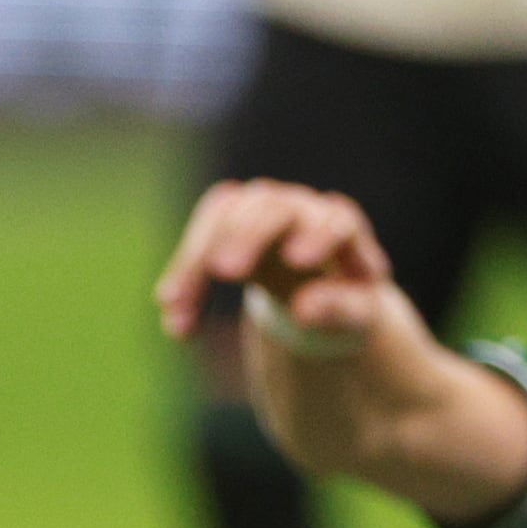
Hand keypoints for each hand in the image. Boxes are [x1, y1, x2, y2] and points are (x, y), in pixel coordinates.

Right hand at [156, 177, 397, 348]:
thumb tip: (303, 309)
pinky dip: (183, 268)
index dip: (319, 235)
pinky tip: (170, 306)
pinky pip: (200, 234)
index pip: (336, 221)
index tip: (297, 261)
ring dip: (197, 257)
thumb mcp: (356, 319)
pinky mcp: (230, 222)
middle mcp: (301, 210)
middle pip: (273, 208)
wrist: (314, 301)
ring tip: (173, 305)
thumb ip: (340, 311)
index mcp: (343, 229)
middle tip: (225, 271)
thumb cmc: (344, 309)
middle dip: (247, 236)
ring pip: (225, 215)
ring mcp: (262, 211)